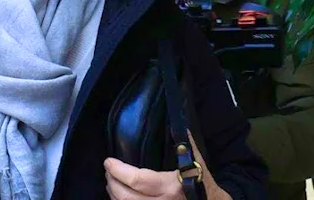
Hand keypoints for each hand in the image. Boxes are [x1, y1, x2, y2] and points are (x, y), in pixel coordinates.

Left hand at [104, 134, 231, 199]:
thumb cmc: (205, 186)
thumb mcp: (198, 164)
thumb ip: (186, 144)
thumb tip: (181, 121)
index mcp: (170, 187)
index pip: (137, 180)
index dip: (118, 170)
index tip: (109, 161)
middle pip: (125, 197)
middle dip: (113, 183)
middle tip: (109, 171)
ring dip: (114, 195)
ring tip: (112, 183)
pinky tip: (120, 197)